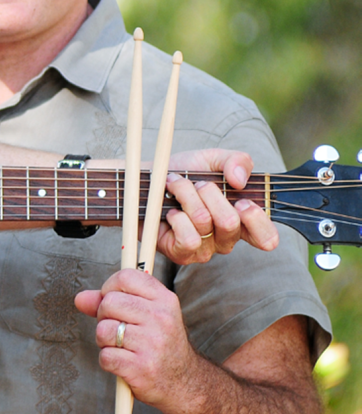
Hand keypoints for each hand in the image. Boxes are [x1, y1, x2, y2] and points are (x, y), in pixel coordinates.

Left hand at [74, 269, 204, 413]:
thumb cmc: (159, 344)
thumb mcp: (146, 315)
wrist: (184, 383)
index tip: (112, 301)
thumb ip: (111, 302)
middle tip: (118, 329)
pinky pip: (105, 356)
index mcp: (165, 300)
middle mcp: (161, 319)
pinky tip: (123, 362)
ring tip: (121, 347)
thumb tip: (80, 298)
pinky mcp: (142, 368)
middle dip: (104, 317)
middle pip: (109, 302)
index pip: (126, 277)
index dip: (110, 287)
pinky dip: (108, 361)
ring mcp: (153, 344)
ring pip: (103, 330)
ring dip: (104, 341)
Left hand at [156, 149, 278, 263]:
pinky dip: (176, 216)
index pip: (267, 238)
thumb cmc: (183, 172)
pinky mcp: (182, 254)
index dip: (258, 220)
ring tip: (175, 187)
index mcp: (242, 220)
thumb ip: (237, 160)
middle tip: (197, 183)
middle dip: (209, 192)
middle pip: (231, 222)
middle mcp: (226, 239)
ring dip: (187, 196)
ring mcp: (204, 249)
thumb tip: (239, 180)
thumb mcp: (213, 158)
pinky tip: (170, 211)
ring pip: (204, 222)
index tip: (242, 201)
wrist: (146, 180)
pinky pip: (188, 238)